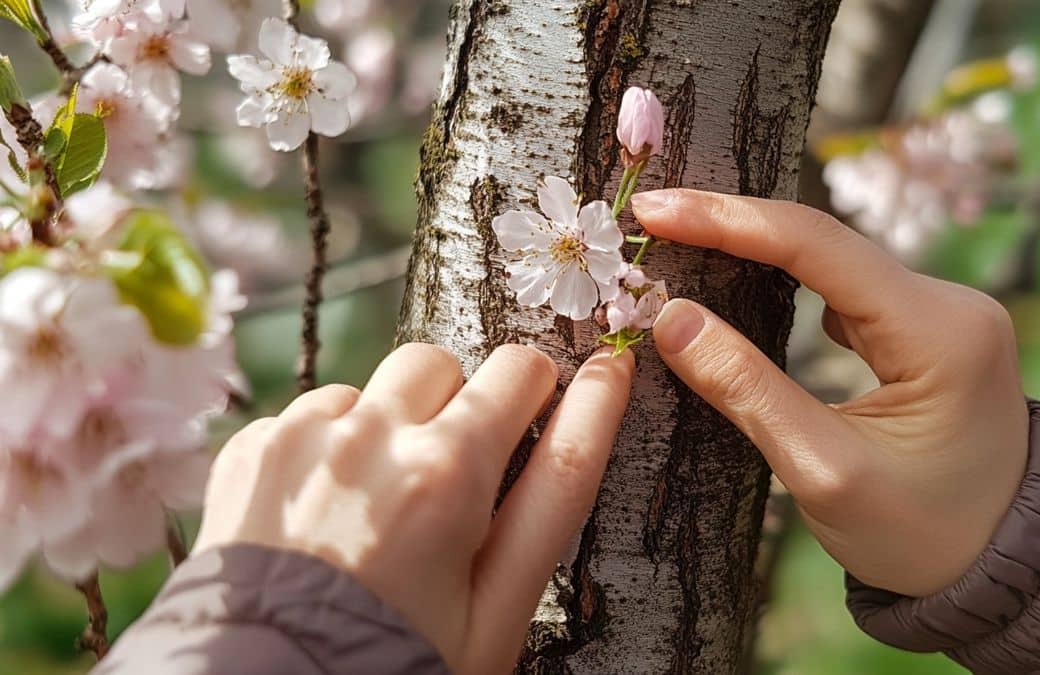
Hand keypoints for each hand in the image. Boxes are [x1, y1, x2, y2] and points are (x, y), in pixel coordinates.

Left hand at [194, 343, 634, 672]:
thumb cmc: (405, 661)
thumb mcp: (504, 597)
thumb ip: (561, 482)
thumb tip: (606, 378)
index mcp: (446, 471)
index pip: (520, 368)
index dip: (534, 390)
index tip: (529, 416)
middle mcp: (368, 434)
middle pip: (440, 363)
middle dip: (453, 409)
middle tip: (445, 487)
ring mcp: (300, 437)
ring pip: (370, 388)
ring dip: (385, 427)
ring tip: (375, 512)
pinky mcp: (249, 449)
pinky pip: (310, 414)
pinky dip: (326, 449)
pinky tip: (323, 517)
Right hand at [630, 189, 1028, 596]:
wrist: (1004, 572)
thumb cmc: (923, 537)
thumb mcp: (824, 473)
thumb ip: (747, 390)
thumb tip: (670, 318)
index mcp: (939, 332)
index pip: (816, 247)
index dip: (726, 221)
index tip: (654, 210)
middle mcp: (951, 304)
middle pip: (825, 244)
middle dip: (733, 228)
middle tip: (653, 218)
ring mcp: (944, 314)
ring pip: (833, 264)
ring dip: (758, 253)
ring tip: (682, 243)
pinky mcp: (928, 332)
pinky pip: (846, 291)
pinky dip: (789, 285)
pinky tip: (742, 283)